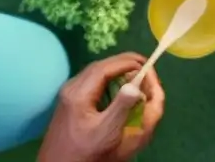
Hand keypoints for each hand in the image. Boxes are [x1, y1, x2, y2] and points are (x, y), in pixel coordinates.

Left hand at [39, 53, 164, 161]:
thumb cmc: (85, 152)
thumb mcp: (107, 131)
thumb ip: (122, 106)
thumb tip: (137, 82)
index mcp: (79, 93)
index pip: (105, 67)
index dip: (127, 62)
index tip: (146, 63)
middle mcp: (71, 88)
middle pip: (99, 66)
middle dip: (122, 62)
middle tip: (143, 65)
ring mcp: (68, 93)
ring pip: (94, 72)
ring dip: (115, 69)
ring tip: (134, 72)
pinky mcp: (69, 101)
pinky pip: (90, 81)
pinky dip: (107, 77)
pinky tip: (117, 85)